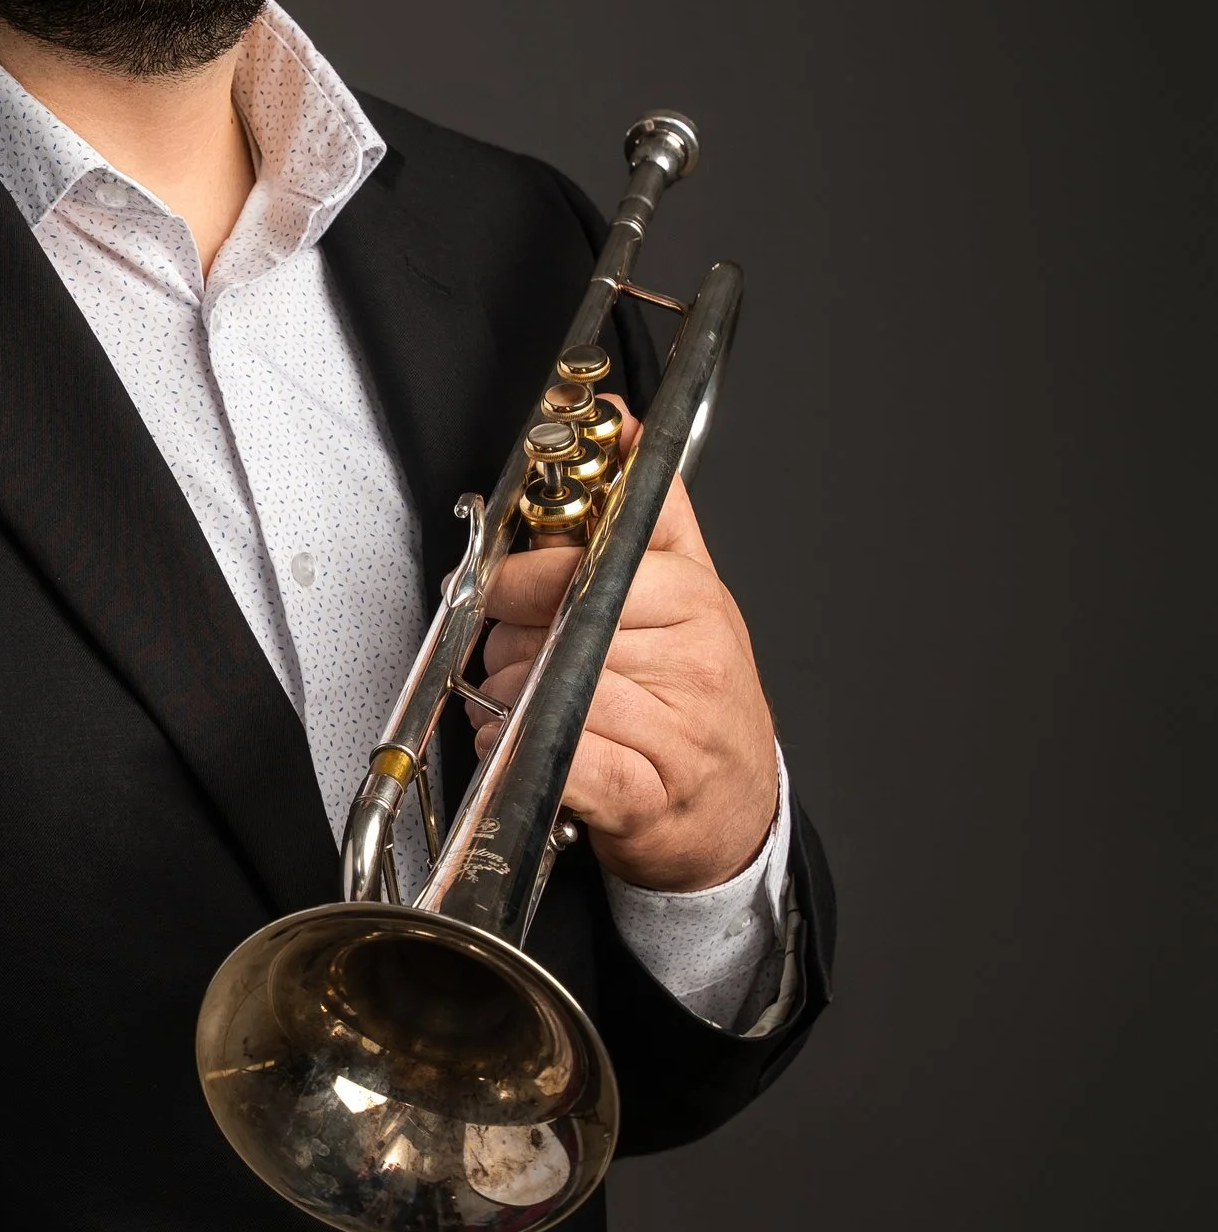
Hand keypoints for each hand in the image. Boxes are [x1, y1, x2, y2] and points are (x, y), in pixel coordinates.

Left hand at [472, 453, 776, 891]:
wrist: (736, 812)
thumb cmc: (699, 699)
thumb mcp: (688, 591)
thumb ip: (651, 509)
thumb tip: (619, 418)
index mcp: (698, 598)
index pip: (596, 561)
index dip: (527, 572)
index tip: (495, 581)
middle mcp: (697, 658)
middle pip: (563, 624)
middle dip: (512, 639)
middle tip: (513, 652)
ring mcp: (679, 728)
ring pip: (554, 688)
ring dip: (509, 698)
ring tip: (518, 703)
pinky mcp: (648, 793)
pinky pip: (561, 756)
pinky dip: (517, 751)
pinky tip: (515, 744)